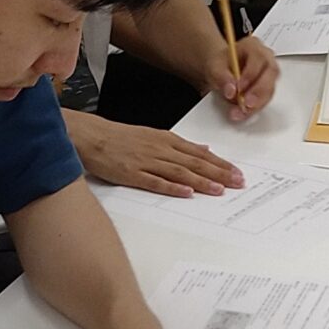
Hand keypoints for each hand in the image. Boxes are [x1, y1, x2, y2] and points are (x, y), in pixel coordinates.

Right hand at [70, 109, 244, 199]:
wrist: (92, 136)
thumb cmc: (121, 138)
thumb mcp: (154, 136)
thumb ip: (180, 145)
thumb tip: (203, 149)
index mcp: (167, 140)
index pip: (200, 153)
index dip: (220, 164)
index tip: (237, 173)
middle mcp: (160, 149)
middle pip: (195, 162)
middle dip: (218, 173)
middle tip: (237, 183)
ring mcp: (146, 161)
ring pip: (179, 172)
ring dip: (201, 181)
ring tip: (218, 190)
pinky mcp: (132, 174)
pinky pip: (154, 181)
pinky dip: (171, 187)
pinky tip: (185, 192)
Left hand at [206, 30, 278, 120]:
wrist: (223, 71)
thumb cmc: (221, 64)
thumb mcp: (215, 67)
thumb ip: (221, 77)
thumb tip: (231, 90)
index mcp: (253, 46)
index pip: (258, 57)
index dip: (251, 74)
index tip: (239, 87)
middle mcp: (265, 57)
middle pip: (271, 73)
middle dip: (258, 91)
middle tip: (246, 104)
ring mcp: (269, 73)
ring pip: (271, 88)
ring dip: (257, 103)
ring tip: (241, 112)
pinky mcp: (268, 87)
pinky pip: (267, 98)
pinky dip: (256, 108)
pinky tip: (244, 113)